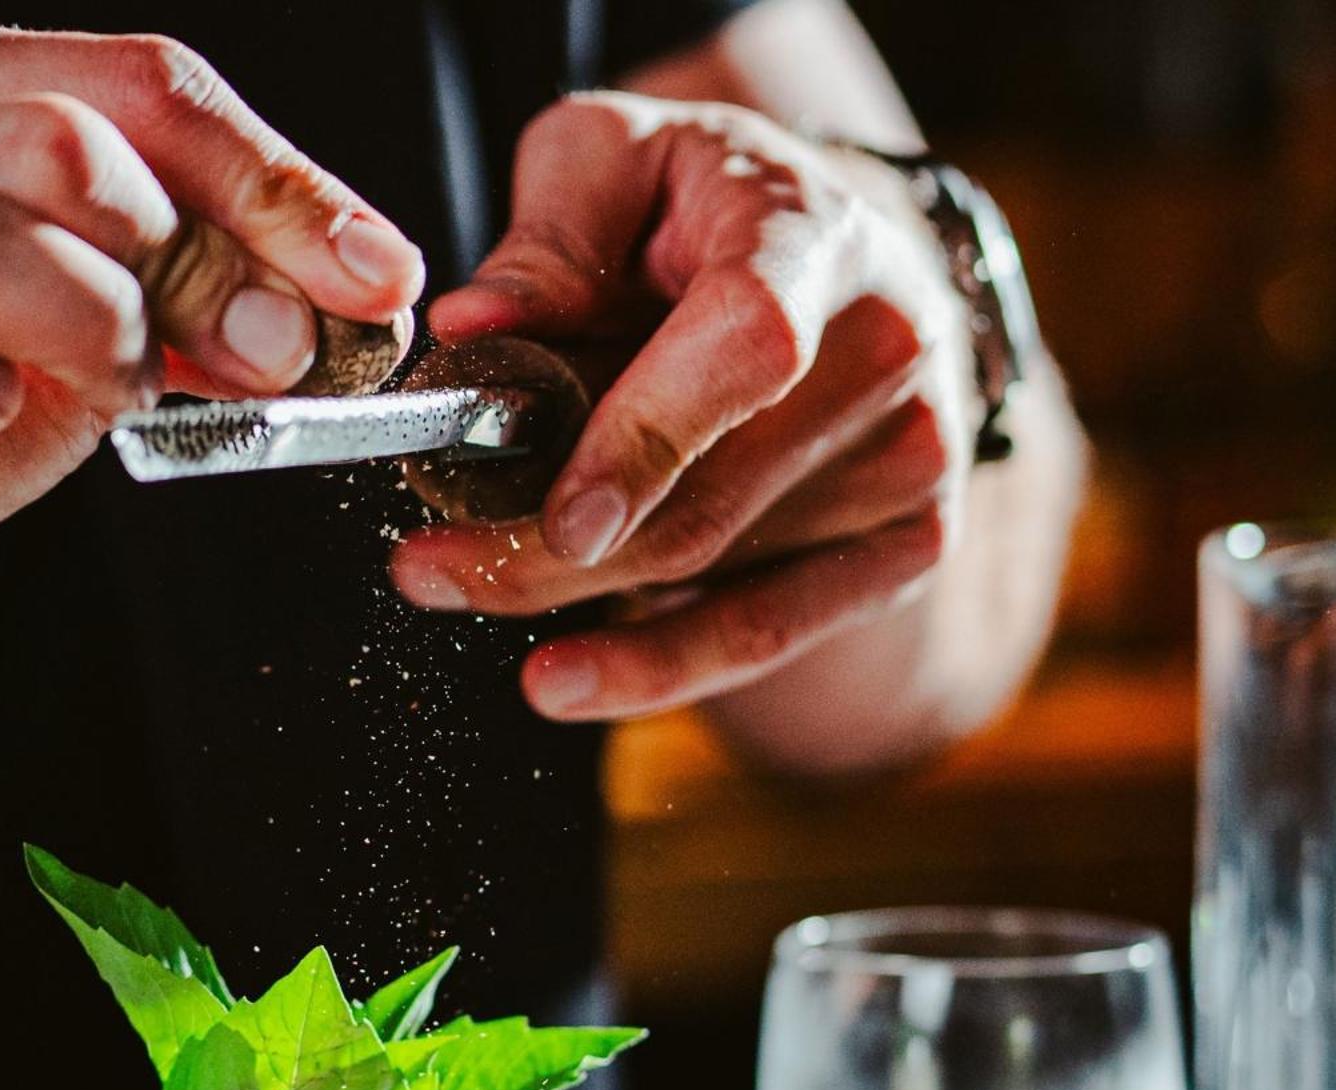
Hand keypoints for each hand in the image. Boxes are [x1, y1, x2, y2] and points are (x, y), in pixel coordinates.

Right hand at [0, 20, 421, 695]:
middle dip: (207, 265)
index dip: (284, 186)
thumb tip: (334, 306)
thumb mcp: (65, 332)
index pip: (147, 88)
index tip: (378, 280)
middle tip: (249, 363)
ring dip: (98, 332)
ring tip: (89, 392)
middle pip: (85, 142)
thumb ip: (180, 296)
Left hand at [389, 93, 973, 721]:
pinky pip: (769, 633)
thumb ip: (546, 245)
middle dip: (544, 554)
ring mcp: (911, 459)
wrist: (848, 249)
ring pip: (711, 574)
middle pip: (704, 503)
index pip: (747, 350)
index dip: (650, 442)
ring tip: (460, 584)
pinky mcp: (908, 540)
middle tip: (424, 569)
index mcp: (815, 238)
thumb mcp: (612, 163)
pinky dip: (656, 666)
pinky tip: (565, 680)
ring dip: (571, 600)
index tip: (560, 518)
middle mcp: (888, 351)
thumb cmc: (706, 203)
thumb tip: (472, 331)